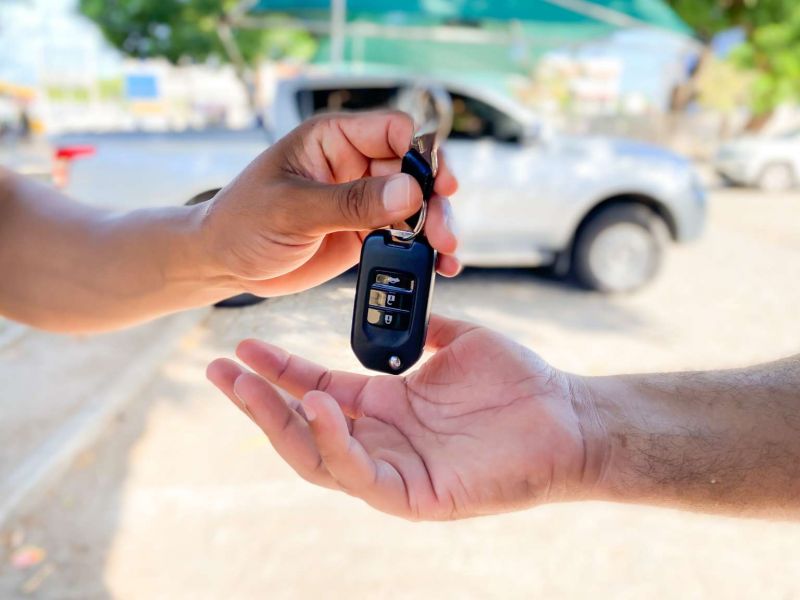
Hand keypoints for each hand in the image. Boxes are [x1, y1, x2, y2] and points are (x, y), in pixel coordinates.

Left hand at [196, 111, 459, 296]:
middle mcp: (353, 165)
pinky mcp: (362, 233)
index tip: (437, 184)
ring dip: (434, 228)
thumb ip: (349, 201)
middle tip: (442, 233)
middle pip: (413, 172)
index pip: (393, 131)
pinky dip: (422, 251)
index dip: (421, 154)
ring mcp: (360, 201)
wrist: (223, 263)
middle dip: (434, 200)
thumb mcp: (292, 209)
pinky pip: (402, 237)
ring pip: (414, 206)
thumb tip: (408, 192)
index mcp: (332, 139)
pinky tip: (437, 266)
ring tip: (444, 253)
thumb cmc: (241, 222)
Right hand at [207, 315, 595, 519]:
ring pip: (318, 456)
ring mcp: (396, 471)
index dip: (277, 370)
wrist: (568, 414)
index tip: (241, 342)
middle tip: (218, 370)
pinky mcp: (416, 496)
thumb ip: (421, 327)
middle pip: (302, 426)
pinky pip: (360, 476)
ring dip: (279, 423)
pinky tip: (317, 408)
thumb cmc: (519, 382)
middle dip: (256, 400)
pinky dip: (333, 444)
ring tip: (249, 386)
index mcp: (388, 405)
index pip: (317, 388)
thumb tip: (398, 301)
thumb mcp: (458, 342)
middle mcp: (383, 440)